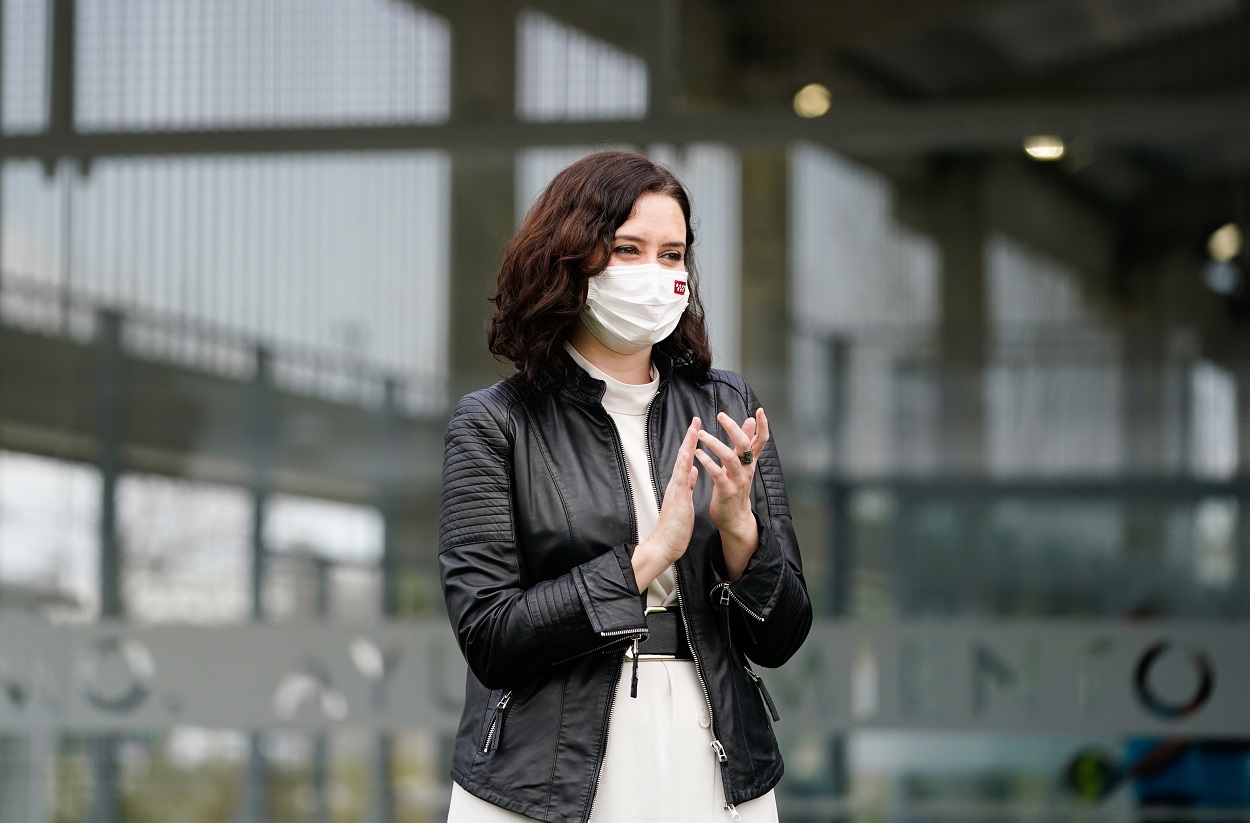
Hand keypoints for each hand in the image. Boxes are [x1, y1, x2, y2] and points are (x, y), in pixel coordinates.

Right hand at [632, 417, 700, 590]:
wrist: (664, 544)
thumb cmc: (675, 526)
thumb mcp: (685, 500)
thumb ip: (688, 484)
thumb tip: (694, 470)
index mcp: (680, 484)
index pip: (687, 459)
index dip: (692, 442)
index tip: (698, 427)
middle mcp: (676, 483)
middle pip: (683, 455)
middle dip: (690, 437)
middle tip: (695, 419)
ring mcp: (676, 490)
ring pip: (681, 463)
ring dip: (687, 445)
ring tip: (693, 429)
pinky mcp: (678, 499)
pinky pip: (682, 479)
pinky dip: (685, 464)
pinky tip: (688, 454)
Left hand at [695, 409, 769, 579]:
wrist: (734, 518)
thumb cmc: (735, 487)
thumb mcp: (742, 464)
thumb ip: (745, 443)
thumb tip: (750, 421)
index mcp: (750, 461)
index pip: (761, 440)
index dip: (763, 425)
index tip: (760, 410)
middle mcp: (747, 469)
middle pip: (745, 445)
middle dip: (734, 429)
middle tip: (720, 415)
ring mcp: (738, 481)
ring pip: (730, 458)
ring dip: (715, 444)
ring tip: (701, 434)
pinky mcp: (727, 491)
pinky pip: (718, 475)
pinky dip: (708, 463)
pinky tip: (698, 454)